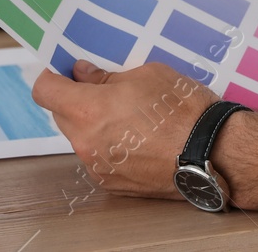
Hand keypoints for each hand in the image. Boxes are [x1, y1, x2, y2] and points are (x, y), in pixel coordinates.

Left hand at [32, 59, 218, 198]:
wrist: (212, 151)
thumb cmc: (183, 108)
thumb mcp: (148, 74)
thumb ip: (107, 77)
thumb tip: (83, 75)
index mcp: (89, 110)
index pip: (45, 91)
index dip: (52, 77)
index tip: (65, 73)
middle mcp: (85, 142)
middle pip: (62, 116)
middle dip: (77, 101)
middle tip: (107, 91)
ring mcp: (97, 166)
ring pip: (82, 138)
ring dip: (95, 125)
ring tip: (132, 118)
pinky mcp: (112, 183)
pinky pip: (99, 158)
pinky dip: (111, 146)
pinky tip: (141, 140)